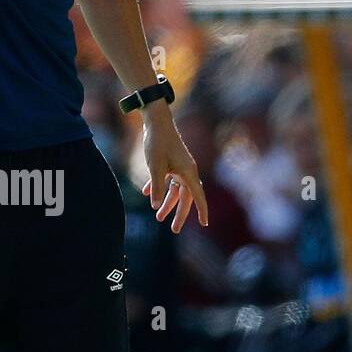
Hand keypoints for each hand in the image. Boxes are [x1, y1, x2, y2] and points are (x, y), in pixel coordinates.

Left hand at [140, 106, 208, 232]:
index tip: (204, 224)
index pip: (197, 195)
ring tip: (157, 217)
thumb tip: (156, 205)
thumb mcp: (155, 167)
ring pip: (175, 190)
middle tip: (174, 229)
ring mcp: (179, 167)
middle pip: (185, 197)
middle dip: (179, 214)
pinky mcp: (171, 163)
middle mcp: (187, 171)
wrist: (156, 121)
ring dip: (167, 203)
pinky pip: (168, 180)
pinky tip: (147, 194)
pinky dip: (160, 188)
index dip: (201, 210)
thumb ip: (157, 187)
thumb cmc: (157, 143)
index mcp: (188, 172)